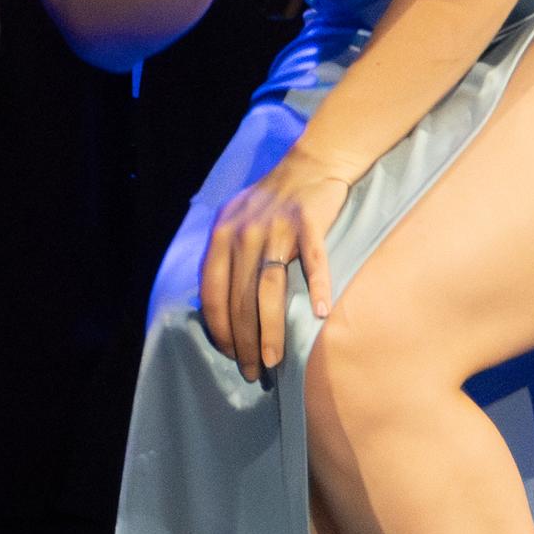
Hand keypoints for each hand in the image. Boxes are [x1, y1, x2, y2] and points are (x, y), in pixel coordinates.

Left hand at [199, 147, 358, 381]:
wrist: (312, 162)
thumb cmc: (273, 201)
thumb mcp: (237, 222)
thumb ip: (226, 257)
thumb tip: (218, 306)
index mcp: (222, 234)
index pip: (213, 292)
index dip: (219, 328)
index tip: (230, 354)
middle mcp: (244, 232)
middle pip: (240, 299)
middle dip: (244, 341)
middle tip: (253, 371)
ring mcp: (277, 227)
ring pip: (269, 290)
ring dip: (270, 330)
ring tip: (273, 360)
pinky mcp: (309, 223)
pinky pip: (313, 261)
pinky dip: (317, 288)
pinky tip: (320, 315)